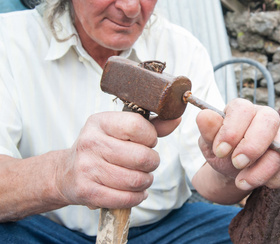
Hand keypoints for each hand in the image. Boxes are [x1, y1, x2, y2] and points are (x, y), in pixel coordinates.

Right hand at [54, 112, 179, 208]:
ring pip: (136, 180)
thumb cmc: (101, 148)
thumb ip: (151, 125)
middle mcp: (90, 142)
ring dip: (146, 181)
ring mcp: (87, 168)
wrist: (66, 173)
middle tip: (148, 163)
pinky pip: (125, 198)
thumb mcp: (120, 130)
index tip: (147, 142)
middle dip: (152, 162)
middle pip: (141, 156)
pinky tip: (136, 192)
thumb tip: (175, 119)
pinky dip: (137, 197)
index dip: (150, 137)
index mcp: (100, 122)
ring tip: (142, 178)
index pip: (137, 126)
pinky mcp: (87, 191)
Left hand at [196, 99, 279, 191]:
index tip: (220, 151)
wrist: (235, 169)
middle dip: (252, 146)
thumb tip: (204, 116)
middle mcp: (266, 117)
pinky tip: (257, 182)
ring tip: (241, 182)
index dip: (232, 130)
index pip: (243, 109)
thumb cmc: (224, 150)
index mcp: (243, 109)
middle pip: (269, 122)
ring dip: (260, 171)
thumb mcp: (210, 143)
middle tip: (237, 164)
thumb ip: (208, 131)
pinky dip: (273, 180)